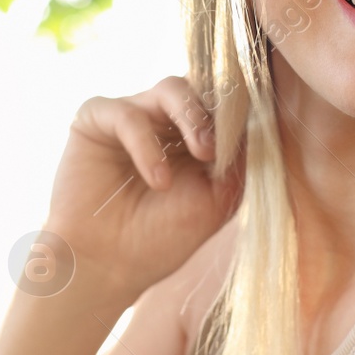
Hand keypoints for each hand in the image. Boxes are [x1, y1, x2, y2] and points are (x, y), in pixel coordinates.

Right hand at [38, 75, 244, 307]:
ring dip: (191, 117)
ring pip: (171, 88)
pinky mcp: (95, 120)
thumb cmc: (161, 239)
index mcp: (195, 134)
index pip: (224, 102)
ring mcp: (132, 115)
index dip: (240, 111)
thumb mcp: (216, 200)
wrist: (107, 268)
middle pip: (202, 87)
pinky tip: (157, 179)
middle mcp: (164, 118)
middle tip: (218, 149)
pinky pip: (126, 114)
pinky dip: (146, 143)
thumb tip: (258, 123)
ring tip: (201, 154)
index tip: (251, 133)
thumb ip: (237, 161)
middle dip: (217, 113)